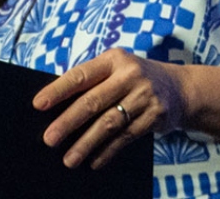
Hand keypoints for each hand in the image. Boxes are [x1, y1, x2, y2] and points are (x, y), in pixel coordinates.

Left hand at [34, 48, 187, 168]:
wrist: (181, 87)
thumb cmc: (135, 78)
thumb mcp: (117, 69)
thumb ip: (93, 82)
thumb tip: (56, 108)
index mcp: (114, 59)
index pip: (81, 75)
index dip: (59, 90)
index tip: (39, 104)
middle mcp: (130, 74)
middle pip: (93, 101)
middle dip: (68, 122)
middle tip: (49, 138)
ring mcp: (144, 95)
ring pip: (109, 123)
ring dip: (86, 143)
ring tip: (68, 159)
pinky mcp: (155, 115)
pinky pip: (126, 137)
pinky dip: (108, 151)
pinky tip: (94, 161)